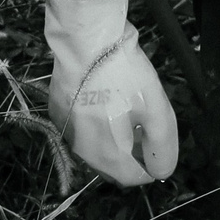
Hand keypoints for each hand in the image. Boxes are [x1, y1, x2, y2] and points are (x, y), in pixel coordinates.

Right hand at [44, 0, 179, 184]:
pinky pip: (83, 131)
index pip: (132, 178)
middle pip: (114, 166)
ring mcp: (64, 131)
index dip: (152, 166)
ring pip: (98, 149)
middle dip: (134, 153)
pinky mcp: (57, 113)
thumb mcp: (156, 111)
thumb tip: (161, 172)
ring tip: (129, 109)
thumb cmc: (124, 74)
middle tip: (147, 123)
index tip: (159, 142)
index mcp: (105, 153)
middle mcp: (79, 150)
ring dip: (117, 140)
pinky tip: (108, 101)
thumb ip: (161, 147)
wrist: (85, 40)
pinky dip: (99, 125)